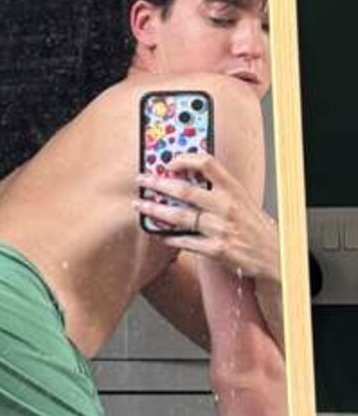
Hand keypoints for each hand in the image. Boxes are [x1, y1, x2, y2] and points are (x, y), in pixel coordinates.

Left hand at [135, 152, 280, 283]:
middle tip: (142, 180)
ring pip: (179, 216)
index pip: (207, 163)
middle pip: (184, 189)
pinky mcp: (216, 250)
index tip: (168, 162)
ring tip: (141, 206)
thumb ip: (219, 188)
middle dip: (157, 184)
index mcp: (234, 189)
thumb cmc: (255, 227)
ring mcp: (220, 229)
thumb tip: (188, 176)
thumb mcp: (243, 200)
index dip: (184, 159)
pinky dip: (170, 237)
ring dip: (155, 210)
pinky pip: (185, 241)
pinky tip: (160, 234)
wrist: (276, 256)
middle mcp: (226, 206)